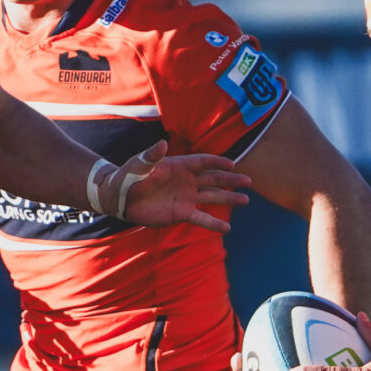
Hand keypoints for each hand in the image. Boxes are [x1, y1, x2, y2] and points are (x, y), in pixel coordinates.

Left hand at [117, 153, 250, 234]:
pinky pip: (201, 218)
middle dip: (231, 180)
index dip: (218, 163)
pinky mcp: (182, 213)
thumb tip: (162, 143)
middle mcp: (187, 181)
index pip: (204, 162)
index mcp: (180, 165)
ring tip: (246, 199)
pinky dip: (214, 223)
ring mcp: (186, 197)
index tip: (232, 165)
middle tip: (248, 182)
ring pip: (212, 197)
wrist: (122, 197)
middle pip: (214, 179)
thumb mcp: (140, 163)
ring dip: (229, 198)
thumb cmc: (130, 175)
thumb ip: (153, 154)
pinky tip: (227, 228)